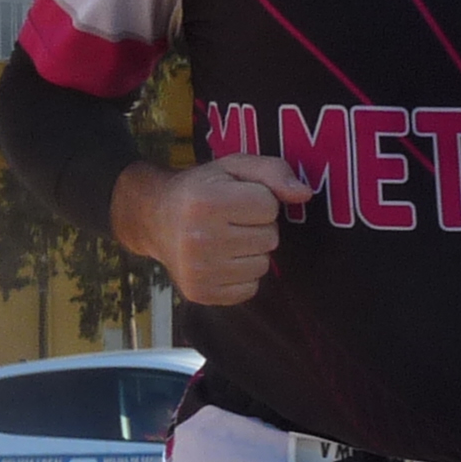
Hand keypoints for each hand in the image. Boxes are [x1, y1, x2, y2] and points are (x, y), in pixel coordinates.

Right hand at [116, 154, 311, 306]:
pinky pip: (250, 288)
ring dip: (252, 251)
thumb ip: (273, 171)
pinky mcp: (201, 293)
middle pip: (269, 237)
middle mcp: (199, 239)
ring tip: (226, 239)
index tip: (236, 198)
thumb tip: (304, 194)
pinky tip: (222, 259)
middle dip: (258, 226)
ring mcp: (198, 271)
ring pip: (263, 265)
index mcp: (206, 202)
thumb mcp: (233, 168)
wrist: (155, 219)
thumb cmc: (203, 189)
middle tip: (231, 220)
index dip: (259, 199)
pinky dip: (242, 275)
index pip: (269, 206)